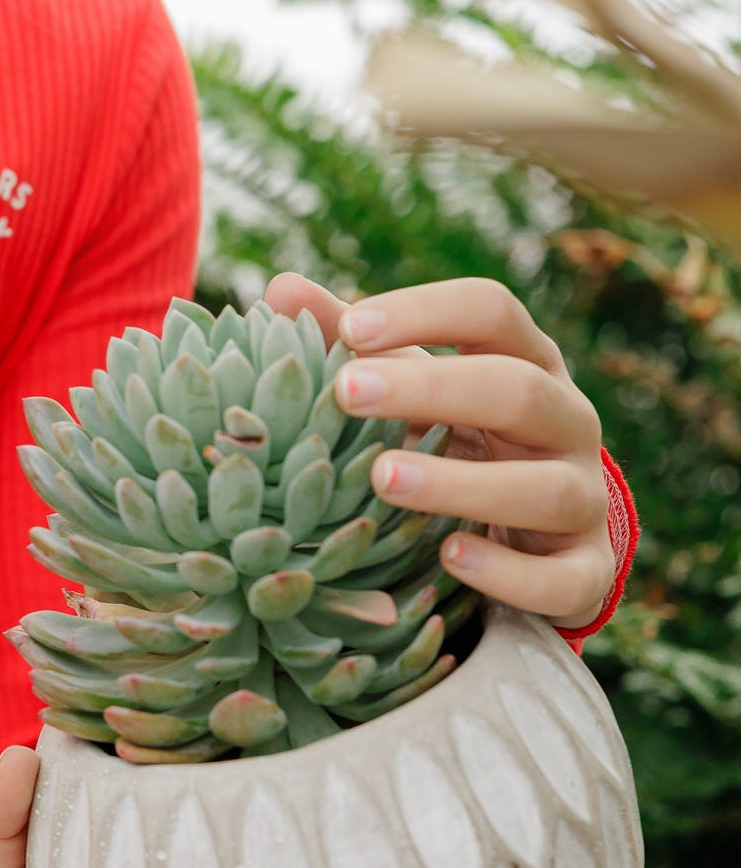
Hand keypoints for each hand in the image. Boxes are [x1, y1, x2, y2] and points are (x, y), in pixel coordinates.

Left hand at [266, 271, 613, 631]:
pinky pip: (562, 578)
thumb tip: (281, 288)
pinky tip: (447, 558)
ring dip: (462, 484)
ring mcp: (585, 499)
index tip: (353, 329)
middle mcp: (568, 422)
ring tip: (383, 480)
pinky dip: (508, 572)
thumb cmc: (460, 440)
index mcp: (526, 361)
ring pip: (546, 488)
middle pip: (519, 389)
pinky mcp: (587, 572)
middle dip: (434, 389)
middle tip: (347, 393)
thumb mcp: (415, 389)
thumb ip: (354, 343)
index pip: (491, 311)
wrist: (538, 536)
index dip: (425, 312)